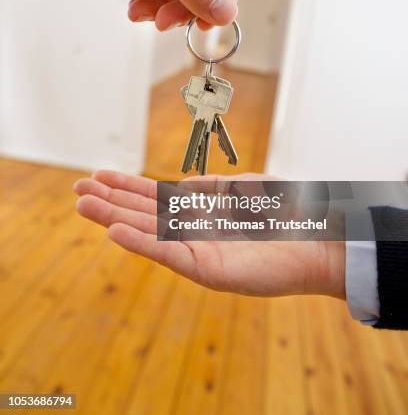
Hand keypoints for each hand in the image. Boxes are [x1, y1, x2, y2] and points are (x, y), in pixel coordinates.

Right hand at [73, 171, 344, 298]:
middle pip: (143, 212)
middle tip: (77, 189)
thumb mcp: (246, 190)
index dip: (126, 186)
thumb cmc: (286, 215)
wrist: (318, 242)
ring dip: (114, 218)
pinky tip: (116, 232)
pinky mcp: (206, 268)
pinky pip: (168, 252)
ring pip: (148, 231)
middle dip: (110, 200)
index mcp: (201, 211)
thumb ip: (213, 188)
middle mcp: (193, 230)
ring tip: (84, 205)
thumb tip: (183, 186)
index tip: (99, 176)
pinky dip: (142, 242)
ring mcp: (197, 249)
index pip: (154, 197)